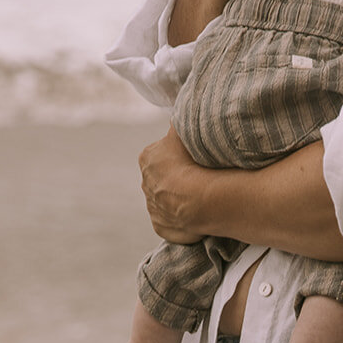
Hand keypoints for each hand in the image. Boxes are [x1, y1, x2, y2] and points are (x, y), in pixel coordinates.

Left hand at [139, 128, 208, 244]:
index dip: (177, 157)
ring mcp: (152, 207)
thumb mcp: (184, 132)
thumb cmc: (192, 162)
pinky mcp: (160, 227)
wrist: (198, 198)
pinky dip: (180, 220)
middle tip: (197, 179)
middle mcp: (144, 183)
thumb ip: (179, 124)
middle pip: (162, 179)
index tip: (191, 160)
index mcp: (146, 158)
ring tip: (198, 198)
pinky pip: (170, 222)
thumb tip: (180, 115)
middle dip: (176, 179)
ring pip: (166, 201)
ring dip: (178, 200)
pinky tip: (193, 215)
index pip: (161, 155)